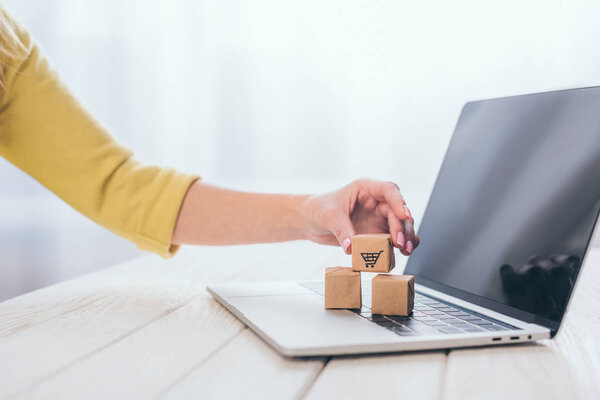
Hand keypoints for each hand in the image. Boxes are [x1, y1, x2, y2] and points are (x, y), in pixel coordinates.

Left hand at [301, 179, 419, 254]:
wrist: (312, 221)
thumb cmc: (320, 209)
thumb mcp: (329, 217)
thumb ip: (342, 230)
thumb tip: (351, 247)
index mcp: (366, 189)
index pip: (389, 190)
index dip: (399, 202)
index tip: (405, 215)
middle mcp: (377, 202)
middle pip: (398, 211)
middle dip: (402, 227)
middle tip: (399, 243)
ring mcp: (379, 218)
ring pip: (401, 225)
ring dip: (406, 237)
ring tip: (405, 250)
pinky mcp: (378, 233)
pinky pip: (394, 238)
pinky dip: (400, 245)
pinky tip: (403, 253)